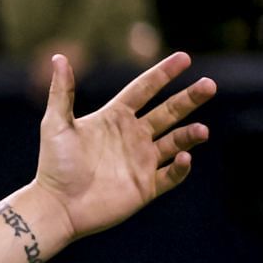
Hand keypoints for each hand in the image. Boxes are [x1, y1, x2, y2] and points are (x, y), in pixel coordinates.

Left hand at [32, 52, 213, 241]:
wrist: (56, 206)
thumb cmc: (53, 165)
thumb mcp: (56, 124)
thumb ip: (62, 92)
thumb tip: (59, 56)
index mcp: (114, 119)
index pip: (144, 90)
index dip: (163, 74)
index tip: (184, 58)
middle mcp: (132, 137)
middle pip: (168, 112)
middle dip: (189, 98)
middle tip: (209, 84)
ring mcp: (141, 161)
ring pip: (176, 142)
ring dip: (190, 135)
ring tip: (202, 130)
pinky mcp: (146, 186)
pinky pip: (171, 175)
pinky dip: (180, 167)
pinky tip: (183, 157)